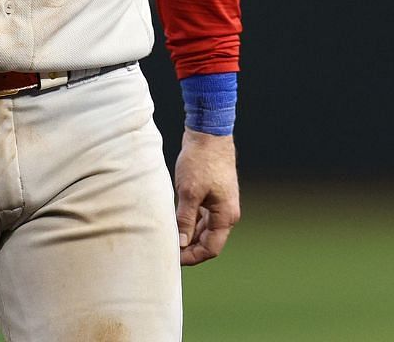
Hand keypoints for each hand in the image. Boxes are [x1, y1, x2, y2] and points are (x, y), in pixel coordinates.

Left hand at [175, 130, 238, 264]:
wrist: (209, 134)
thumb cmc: (201, 161)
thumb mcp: (189, 193)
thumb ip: (185, 220)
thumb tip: (180, 244)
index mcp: (226, 215)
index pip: (211, 248)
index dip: (192, 257)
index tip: (172, 258)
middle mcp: (226, 213)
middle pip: (208, 242)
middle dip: (189, 249)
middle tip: (166, 250)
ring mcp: (221, 205)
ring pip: (204, 230)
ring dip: (188, 236)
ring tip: (168, 236)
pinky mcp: (213, 197)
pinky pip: (202, 218)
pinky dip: (190, 223)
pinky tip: (174, 222)